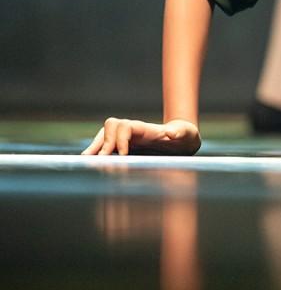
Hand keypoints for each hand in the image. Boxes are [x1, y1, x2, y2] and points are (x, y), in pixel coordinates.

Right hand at [82, 118, 200, 156]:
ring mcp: (128, 137)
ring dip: (95, 148)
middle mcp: (133, 130)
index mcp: (145, 128)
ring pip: (104, 136)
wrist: (183, 138)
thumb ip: (179, 133)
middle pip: (110, 128)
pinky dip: (98, 153)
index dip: (121, 138)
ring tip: (86, 161)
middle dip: (102, 143)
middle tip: (99, 161)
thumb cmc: (184, 136)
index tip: (123, 155)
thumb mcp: (186, 134)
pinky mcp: (125, 146)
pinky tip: (91, 163)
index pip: (125, 126)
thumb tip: (172, 133)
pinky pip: (106, 146)